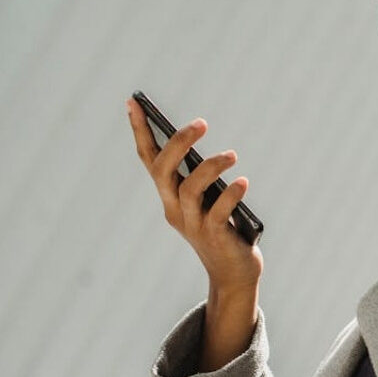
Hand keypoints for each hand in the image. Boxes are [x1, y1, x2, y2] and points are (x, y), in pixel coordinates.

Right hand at [126, 98, 261, 299]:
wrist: (232, 274)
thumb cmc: (222, 229)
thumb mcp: (207, 200)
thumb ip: (202, 176)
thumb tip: (203, 143)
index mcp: (169, 197)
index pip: (149, 159)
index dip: (140, 131)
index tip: (134, 101)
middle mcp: (174, 209)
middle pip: (164, 171)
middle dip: (179, 144)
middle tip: (201, 123)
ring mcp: (193, 225)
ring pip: (190, 190)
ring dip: (211, 168)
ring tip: (232, 155)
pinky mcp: (215, 237)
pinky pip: (218, 213)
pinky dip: (230, 195)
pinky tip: (243, 182)